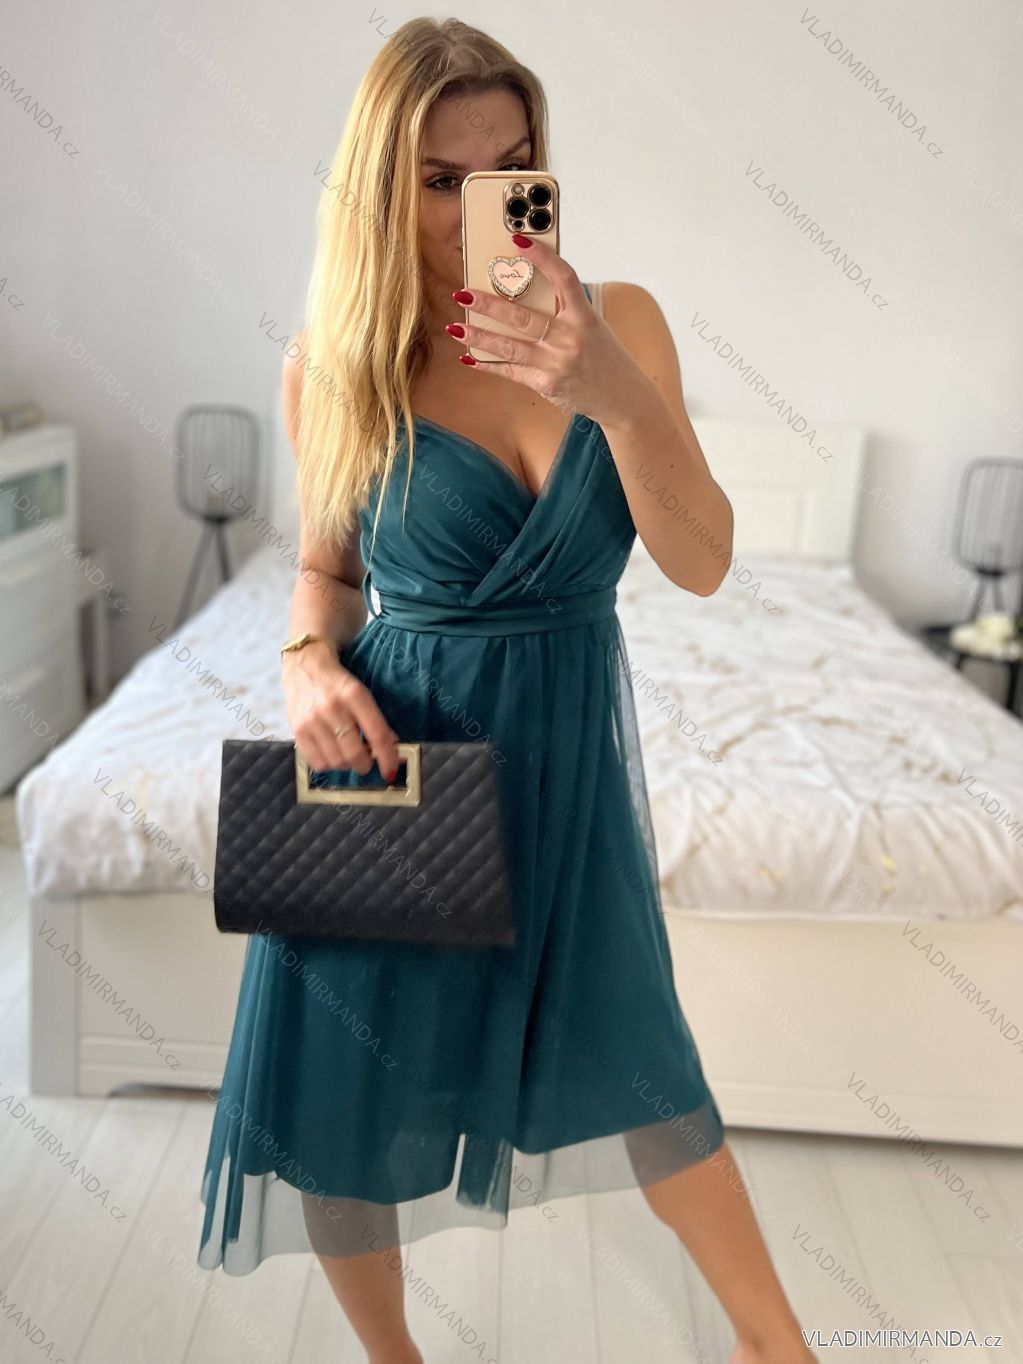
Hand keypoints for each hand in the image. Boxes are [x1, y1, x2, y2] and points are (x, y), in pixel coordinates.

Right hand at [282, 649, 400, 780]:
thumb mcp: (361, 691)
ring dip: (346, 764)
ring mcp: (312, 720)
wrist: (304, 662)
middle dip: (365, 764)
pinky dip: (328, 764)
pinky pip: (317, 762)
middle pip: (354, 753)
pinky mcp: (297, 729)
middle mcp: (332, 707)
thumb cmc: (337, 680)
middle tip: (365, 761)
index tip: (390, 770)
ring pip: (336, 761)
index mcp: (354, 695)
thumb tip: (390, 747)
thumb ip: (375, 719)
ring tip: (346, 754)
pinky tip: (330, 753)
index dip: (387, 757)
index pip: (376, 734)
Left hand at [447, 234, 650, 428]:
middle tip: (463, 294)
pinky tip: (468, 357)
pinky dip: (488, 364)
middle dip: (489, 305)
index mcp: (585, 317)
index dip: (541, 258)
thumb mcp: (593, 327)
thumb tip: (523, 291)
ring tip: (455, 327)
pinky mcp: (546, 384)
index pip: (564, 278)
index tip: (518, 241)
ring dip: (479, 336)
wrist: (622, 399)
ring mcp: (556, 363)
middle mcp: (570, 338)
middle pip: (523, 316)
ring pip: (510, 346)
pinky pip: (510, 371)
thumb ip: (565, 310)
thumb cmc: (604, 357)